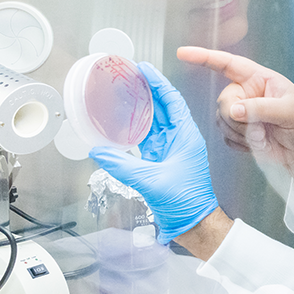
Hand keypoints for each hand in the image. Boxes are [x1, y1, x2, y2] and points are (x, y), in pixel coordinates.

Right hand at [89, 62, 220, 244]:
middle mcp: (179, 138)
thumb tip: (98, 151)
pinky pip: (147, 138)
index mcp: (186, 136)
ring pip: (155, 121)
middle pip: (163, 106)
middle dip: (148, 89)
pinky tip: (123, 121)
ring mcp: (171, 149)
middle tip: (131, 75)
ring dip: (141, 106)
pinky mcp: (162, 160)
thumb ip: (122, 165)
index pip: (172, 101)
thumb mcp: (151, 181)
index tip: (145, 69)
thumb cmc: (186, 203)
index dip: (159, 83)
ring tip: (125, 91)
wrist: (194, 224)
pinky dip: (136, 127)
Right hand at [176, 46, 293, 205]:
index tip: (183, 53)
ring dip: (244, 133)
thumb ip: (261, 108)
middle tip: (262, 128)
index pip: (227, 63)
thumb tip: (234, 110)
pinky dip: (243, 144)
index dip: (204, 57)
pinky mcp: (237, 132)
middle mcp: (245, 93)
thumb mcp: (289, 111)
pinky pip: (226, 137)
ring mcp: (240, 112)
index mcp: (258, 78)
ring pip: (223, 122)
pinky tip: (261, 143)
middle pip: (223, 102)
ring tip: (266, 135)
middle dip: (239, 118)